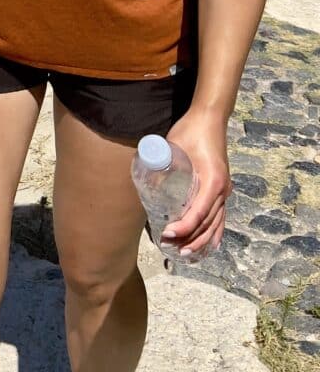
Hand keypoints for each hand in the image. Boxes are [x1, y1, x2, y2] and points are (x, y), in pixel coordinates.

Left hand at [162, 110, 232, 258]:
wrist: (210, 118)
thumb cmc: (191, 130)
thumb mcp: (173, 145)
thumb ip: (161, 162)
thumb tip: (146, 181)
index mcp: (213, 180)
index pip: (198, 212)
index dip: (184, 226)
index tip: (167, 233)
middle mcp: (222, 189)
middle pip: (208, 223)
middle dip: (190, 238)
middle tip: (170, 247)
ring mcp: (225, 190)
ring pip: (216, 223)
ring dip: (202, 240)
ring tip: (185, 253)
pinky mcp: (222, 188)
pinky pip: (221, 216)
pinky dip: (215, 232)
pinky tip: (209, 245)